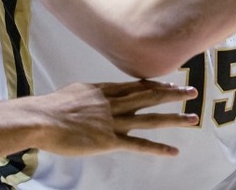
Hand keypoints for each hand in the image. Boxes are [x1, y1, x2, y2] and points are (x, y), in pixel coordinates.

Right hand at [35, 80, 198, 156]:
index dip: (155, 85)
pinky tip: (173, 151)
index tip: (170, 83)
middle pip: (149, 96)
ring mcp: (114, 121)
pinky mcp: (109, 141)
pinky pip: (138, 145)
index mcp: (104, 89)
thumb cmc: (51, 107)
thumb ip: (89, 94)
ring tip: (193, 118)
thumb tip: (92, 95)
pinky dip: (157, 148)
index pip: (135, 86)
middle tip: (192, 91)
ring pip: (150, 119)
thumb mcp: (74, 92)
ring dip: (174, 118)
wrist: (41, 118)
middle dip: (172, 94)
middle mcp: (114, 103)